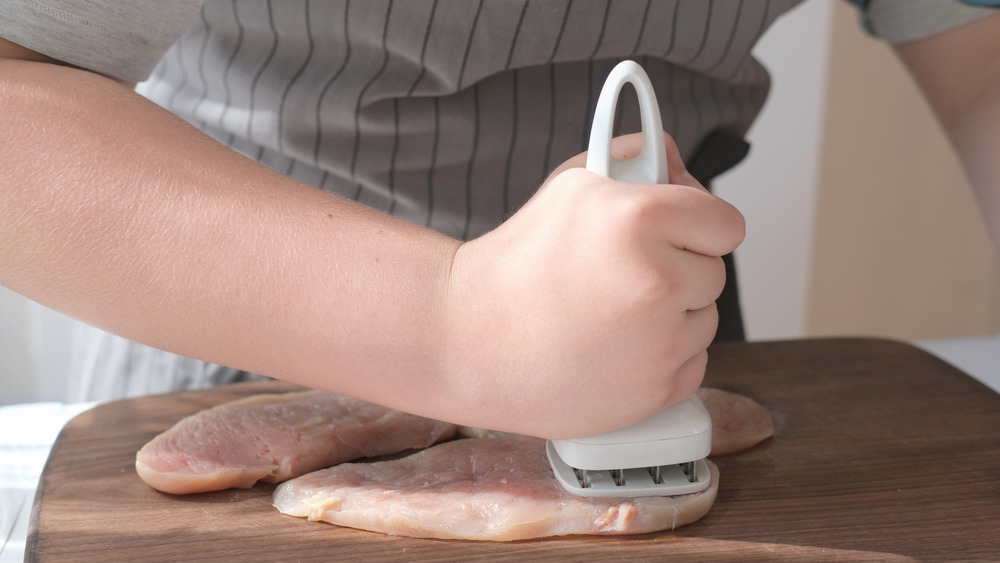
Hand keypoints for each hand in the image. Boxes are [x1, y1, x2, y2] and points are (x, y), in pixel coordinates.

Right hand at [443, 132, 745, 438]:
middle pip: (715, 272)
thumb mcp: (570, 184)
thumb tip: (677, 163)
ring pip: (705, 321)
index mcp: (639, 218)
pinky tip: (613, 347)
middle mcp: (658, 280)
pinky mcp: (655, 392)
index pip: (726, 222)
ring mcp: (659, 343)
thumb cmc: (516, 263)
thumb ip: (634, 159)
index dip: (698, 224)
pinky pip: (692, 364)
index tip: (677, 230)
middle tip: (622, 273)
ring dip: (672, 315)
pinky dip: (663, 358)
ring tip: (609, 313)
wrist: (468, 338)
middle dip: (678, 268)